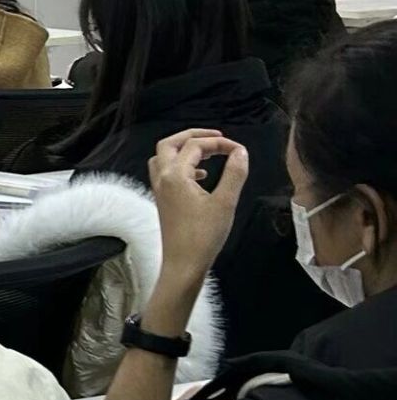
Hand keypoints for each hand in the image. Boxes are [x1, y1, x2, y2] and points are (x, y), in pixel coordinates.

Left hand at [148, 128, 247, 279]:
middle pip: (169, 143)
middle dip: (193, 136)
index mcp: (174, 175)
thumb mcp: (225, 202)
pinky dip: (182, 165)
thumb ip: (234, 173)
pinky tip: (201, 175)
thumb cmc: (204, 235)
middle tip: (217, 138)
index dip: (218, 143)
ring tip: (209, 153)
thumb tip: (240, 151)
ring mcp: (159, 189)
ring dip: (184, 149)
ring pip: (164, 156)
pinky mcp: (162, 199)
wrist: (183, 263)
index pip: (195, 145)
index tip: (239, 150)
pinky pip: (166, 171)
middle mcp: (162, 178)